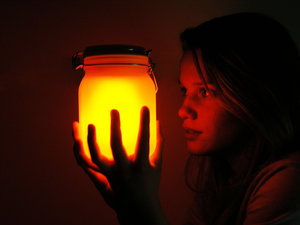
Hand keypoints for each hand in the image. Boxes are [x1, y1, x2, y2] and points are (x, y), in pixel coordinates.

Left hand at [72, 107, 165, 223]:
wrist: (137, 208)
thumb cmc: (149, 183)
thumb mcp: (157, 164)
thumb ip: (158, 142)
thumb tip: (158, 122)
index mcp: (141, 166)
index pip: (144, 140)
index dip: (145, 123)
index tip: (145, 108)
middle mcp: (124, 170)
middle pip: (116, 146)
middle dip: (115, 127)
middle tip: (114, 111)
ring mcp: (109, 175)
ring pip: (92, 157)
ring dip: (87, 139)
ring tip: (83, 124)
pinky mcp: (100, 177)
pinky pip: (84, 164)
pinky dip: (78, 151)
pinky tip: (77, 137)